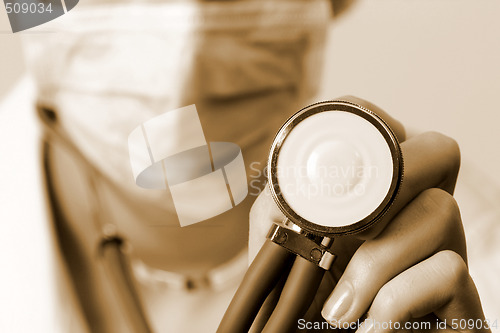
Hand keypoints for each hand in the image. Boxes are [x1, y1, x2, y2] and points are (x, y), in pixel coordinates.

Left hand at [248, 96, 488, 331]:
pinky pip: (450, 271)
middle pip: (437, 152)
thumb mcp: (283, 251)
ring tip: (339, 309)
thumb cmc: (305, 304)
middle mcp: (420, 217)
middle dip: (388, 180)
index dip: (374, 124)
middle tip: (349, 230)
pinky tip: (371, 326)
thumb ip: (280, 210)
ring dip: (377, 260)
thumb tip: (287, 183)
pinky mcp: (465, 302)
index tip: (340, 162)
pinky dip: (396, 300)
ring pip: (441, 208)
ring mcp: (448, 254)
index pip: (396, 133)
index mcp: (381, 199)